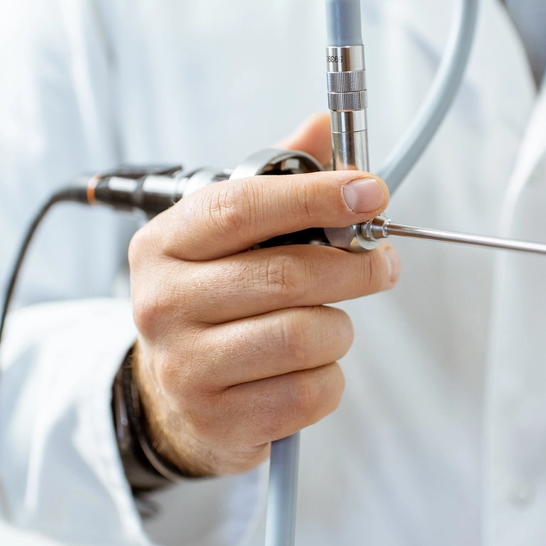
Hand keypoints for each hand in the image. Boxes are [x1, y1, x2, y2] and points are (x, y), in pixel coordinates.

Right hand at [127, 113, 399, 476]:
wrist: (173, 397)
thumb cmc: (216, 300)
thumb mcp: (230, 236)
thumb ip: (279, 180)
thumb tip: (323, 124)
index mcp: (164, 244)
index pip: (242, 208)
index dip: (315, 196)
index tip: (372, 192)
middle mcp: (163, 304)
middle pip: (287, 275)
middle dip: (354, 267)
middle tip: (382, 264)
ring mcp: (186, 367)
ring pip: (305, 336)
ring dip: (338, 327)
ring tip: (328, 323)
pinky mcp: (219, 421)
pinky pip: (310, 392)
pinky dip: (329, 377)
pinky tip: (309, 368)